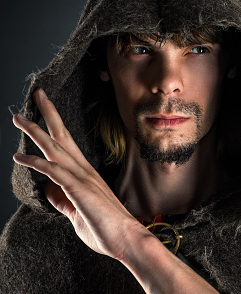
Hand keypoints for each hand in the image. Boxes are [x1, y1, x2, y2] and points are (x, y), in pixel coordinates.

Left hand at [13, 88, 218, 292]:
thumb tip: (48, 191)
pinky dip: (35, 162)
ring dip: (36, 131)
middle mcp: (84, 171)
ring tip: (19, 117)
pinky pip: (53, 171)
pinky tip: (19, 156)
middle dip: (48, 115)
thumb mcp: (77, 214)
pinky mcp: (79, 189)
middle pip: (63, 136)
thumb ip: (63, 201)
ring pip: (56, 148)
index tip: (43, 112)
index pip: (67, 145)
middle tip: (37, 94)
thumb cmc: (107, 230)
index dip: (54, 127)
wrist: (127, 239)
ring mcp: (82, 178)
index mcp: (85, 175)